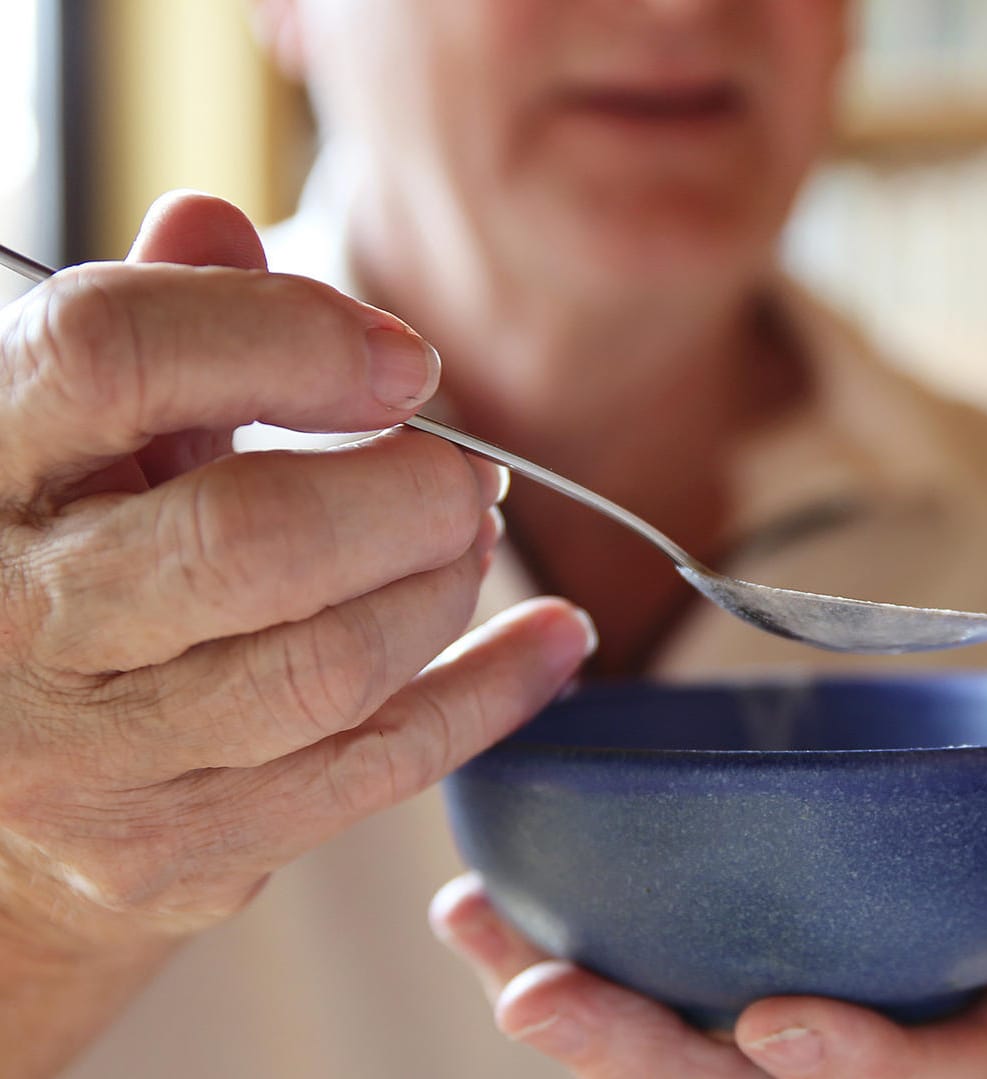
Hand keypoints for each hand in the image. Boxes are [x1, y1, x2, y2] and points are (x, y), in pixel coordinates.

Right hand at [0, 192, 596, 965]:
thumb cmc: (54, 572)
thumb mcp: (67, 438)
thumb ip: (146, 330)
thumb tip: (220, 221)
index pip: (114, 356)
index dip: (288, 337)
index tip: (405, 364)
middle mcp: (10, 624)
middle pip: (250, 538)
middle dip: (403, 494)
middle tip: (462, 475)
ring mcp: (89, 761)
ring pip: (326, 667)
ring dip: (441, 587)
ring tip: (469, 542)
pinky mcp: (178, 854)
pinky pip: (377, 768)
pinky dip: (492, 694)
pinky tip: (553, 642)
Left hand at [432, 610, 986, 1078]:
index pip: (945, 1074)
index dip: (865, 1063)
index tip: (772, 1028)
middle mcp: (903, 1066)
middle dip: (648, 1058)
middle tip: (540, 997)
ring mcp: (818, 1050)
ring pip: (688, 1067)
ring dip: (579, 1010)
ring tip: (476, 933)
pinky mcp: (752, 1025)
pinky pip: (662, 1018)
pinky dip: (580, 971)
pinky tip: (489, 914)